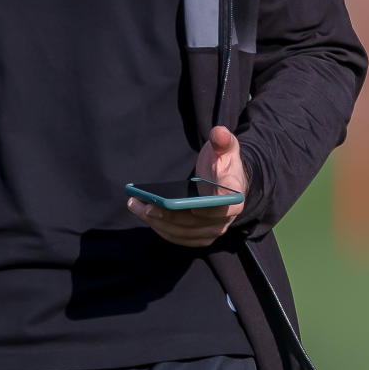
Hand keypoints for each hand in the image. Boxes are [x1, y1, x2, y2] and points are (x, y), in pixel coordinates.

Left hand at [126, 126, 247, 247]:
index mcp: (233, 199)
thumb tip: (219, 133)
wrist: (225, 180)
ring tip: (135, 205)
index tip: (182, 204)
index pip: (219, 208)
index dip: (202, 210)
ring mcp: (211, 231)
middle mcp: (224, 220)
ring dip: (157, 222)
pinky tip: (143, 213)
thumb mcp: (225, 148)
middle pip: (194, 224)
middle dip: (168, 216)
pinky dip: (159, 227)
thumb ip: (223, 141)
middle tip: (145, 205)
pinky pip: (177, 236)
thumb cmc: (223, 162)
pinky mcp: (198, 236)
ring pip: (182, 232)